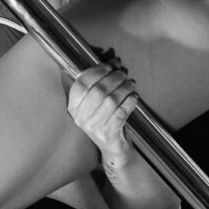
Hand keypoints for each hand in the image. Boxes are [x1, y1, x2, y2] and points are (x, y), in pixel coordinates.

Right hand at [67, 54, 139, 169]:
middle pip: (98, 91)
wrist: (112, 148)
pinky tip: (134, 97)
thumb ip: (100, 82)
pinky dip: (129, 102)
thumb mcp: (96, 102)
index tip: (111, 65)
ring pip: (111, 101)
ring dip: (124, 88)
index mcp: (73, 106)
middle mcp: (80, 117)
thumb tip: (114, 60)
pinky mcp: (108, 134)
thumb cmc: (105, 119)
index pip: (82, 83)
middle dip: (114, 78)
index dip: (97, 71)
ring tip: (131, 83)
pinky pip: (121, 113)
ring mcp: (93, 127)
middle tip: (124, 73)